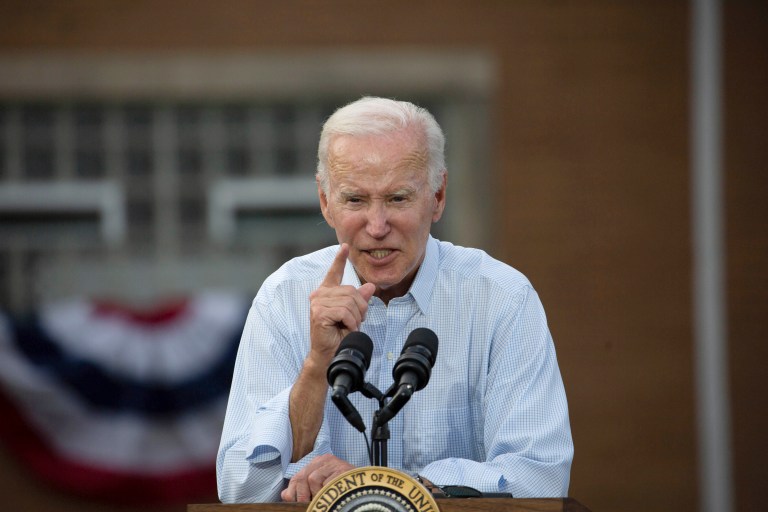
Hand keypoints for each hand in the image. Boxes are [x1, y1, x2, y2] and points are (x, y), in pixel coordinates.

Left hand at [281, 454, 354, 501]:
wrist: (366, 487)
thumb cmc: (342, 488)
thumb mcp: (321, 487)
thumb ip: (304, 489)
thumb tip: (285, 495)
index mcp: (318, 463)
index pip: (298, 476)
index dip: (293, 491)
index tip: (294, 503)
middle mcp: (325, 460)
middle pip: (302, 476)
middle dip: (302, 495)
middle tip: (308, 505)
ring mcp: (334, 463)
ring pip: (312, 478)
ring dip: (316, 494)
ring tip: (324, 499)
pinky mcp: (341, 469)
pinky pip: (326, 483)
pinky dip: (326, 492)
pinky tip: (332, 495)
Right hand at [308, 244, 375, 365]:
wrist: (329, 353)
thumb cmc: (338, 335)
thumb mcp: (353, 315)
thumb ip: (359, 300)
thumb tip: (370, 286)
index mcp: (327, 293)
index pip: (334, 273)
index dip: (340, 259)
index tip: (345, 247)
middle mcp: (320, 295)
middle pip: (351, 291)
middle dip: (360, 308)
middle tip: (355, 322)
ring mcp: (318, 303)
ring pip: (349, 302)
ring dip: (356, 317)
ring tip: (349, 326)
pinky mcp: (319, 313)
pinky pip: (345, 311)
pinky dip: (351, 322)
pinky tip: (345, 329)